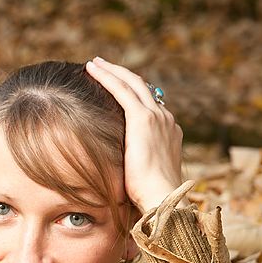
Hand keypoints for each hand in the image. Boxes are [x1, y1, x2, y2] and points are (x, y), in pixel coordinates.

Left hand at [85, 57, 184, 212]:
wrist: (161, 198)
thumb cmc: (151, 196)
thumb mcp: (145, 175)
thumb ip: (136, 164)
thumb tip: (120, 172)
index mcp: (169, 132)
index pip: (151, 105)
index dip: (133, 93)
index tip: (117, 89)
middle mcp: (166, 119)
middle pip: (142, 88)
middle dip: (122, 75)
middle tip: (103, 66)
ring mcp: (156, 117)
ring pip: (131, 83)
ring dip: (112, 70)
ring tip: (94, 63)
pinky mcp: (142, 119)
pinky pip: (121, 89)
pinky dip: (106, 76)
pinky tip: (91, 69)